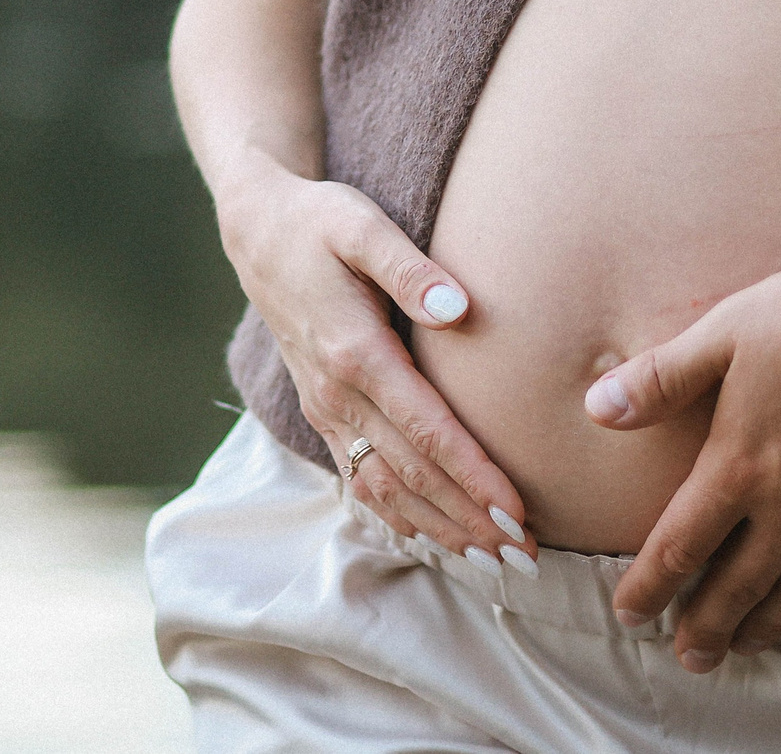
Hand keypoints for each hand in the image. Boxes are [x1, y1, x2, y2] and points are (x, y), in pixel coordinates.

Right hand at [218, 164, 535, 568]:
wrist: (256, 231)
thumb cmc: (319, 222)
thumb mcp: (362, 226)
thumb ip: (410, 269)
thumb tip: (459, 308)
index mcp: (356, 352)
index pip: (427, 431)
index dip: (474, 476)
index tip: (518, 510)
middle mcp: (337, 393)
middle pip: (412, 474)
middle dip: (469, 519)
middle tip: (524, 555)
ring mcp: (325, 408)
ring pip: (384, 488)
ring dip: (439, 528)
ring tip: (491, 558)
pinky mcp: (321, 411)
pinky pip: (358, 478)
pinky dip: (398, 514)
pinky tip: (433, 534)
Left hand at [585, 254, 780, 670]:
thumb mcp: (727, 332)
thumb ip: (662, 378)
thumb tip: (596, 408)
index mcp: (741, 467)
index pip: (682, 546)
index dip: (651, 587)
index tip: (630, 615)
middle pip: (740, 586)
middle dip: (708, 626)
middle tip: (691, 657)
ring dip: (767, 623)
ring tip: (746, 644)